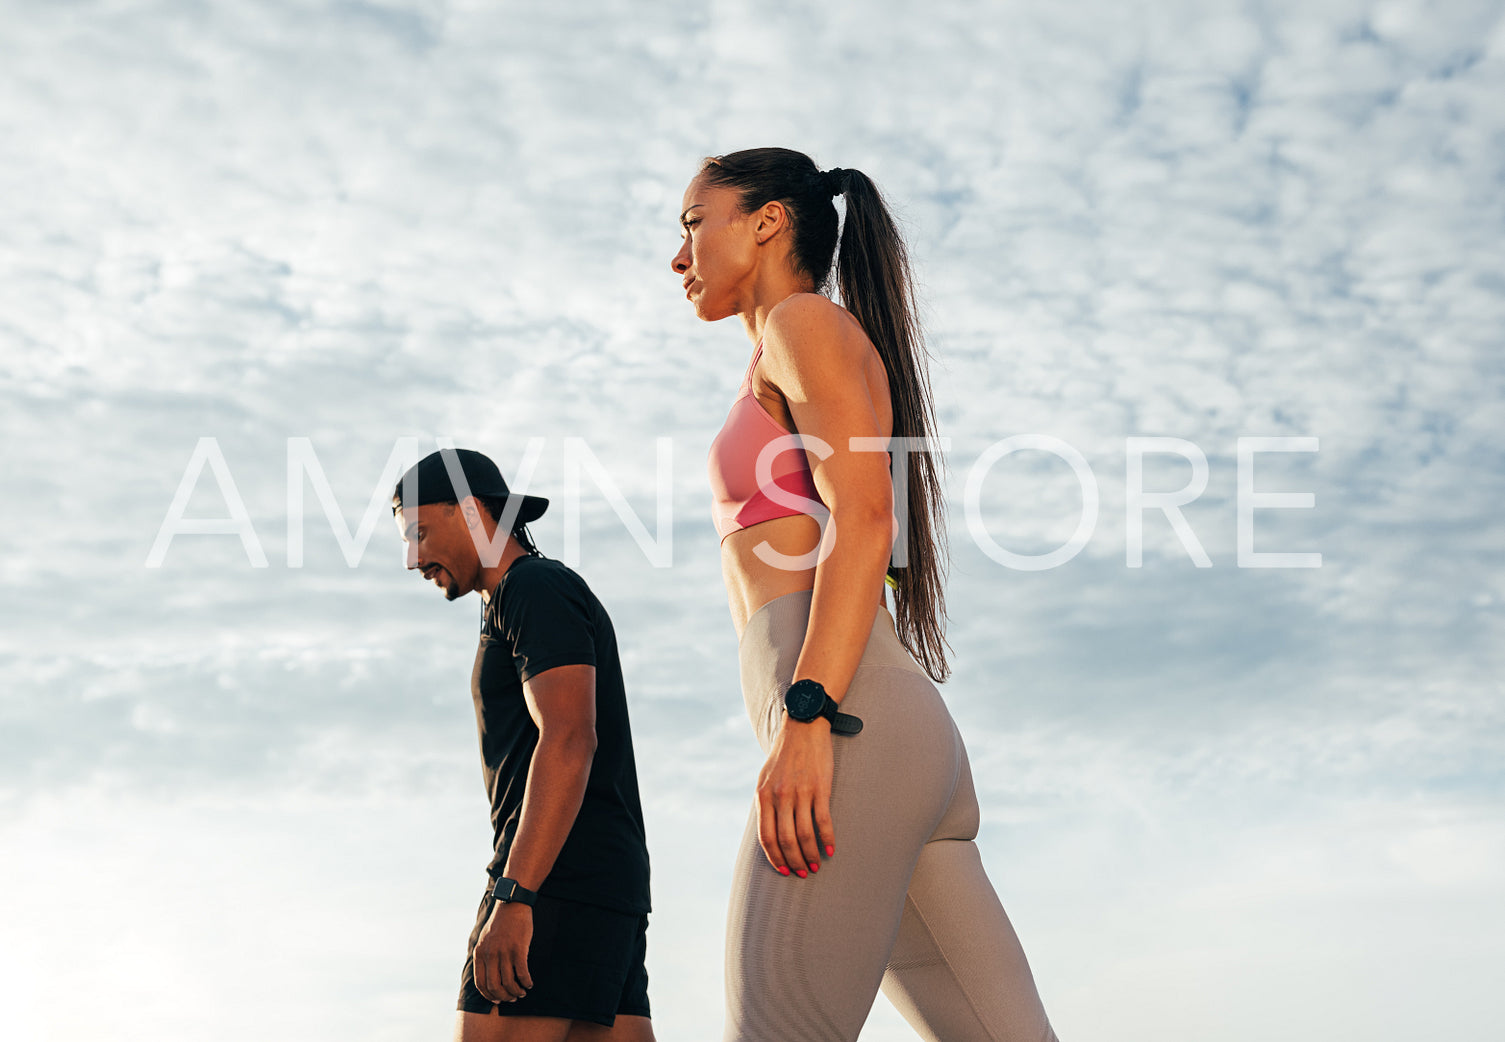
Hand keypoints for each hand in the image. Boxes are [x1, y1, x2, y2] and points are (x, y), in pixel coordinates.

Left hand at [472, 901, 533, 1002]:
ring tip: (522, 992)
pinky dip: (526, 982)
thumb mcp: (485, 939)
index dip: (489, 995)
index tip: (497, 1000)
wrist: (512, 904)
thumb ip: (484, 956)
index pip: (481, 983)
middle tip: (512, 998)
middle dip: (504, 997)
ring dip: (516, 991)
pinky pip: (522, 973)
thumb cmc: (500, 923)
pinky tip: (529, 983)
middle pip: (495, 986)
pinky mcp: (518, 948)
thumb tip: (487, 976)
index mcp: (479, 953)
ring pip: (509, 982)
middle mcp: (490, 954)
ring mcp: (504, 952)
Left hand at [756, 716, 835, 876]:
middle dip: (794, 861)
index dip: (775, 858)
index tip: (784, 870)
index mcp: (763, 796)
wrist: (803, 727)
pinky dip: (828, 839)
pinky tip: (831, 850)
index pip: (766, 837)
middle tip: (803, 872)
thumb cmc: (784, 755)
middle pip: (786, 840)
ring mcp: (801, 793)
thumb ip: (765, 803)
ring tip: (816, 865)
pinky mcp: (820, 789)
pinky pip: (823, 822)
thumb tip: (768, 830)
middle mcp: (780, 796)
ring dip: (811, 855)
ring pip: (805, 835)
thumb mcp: (765, 778)